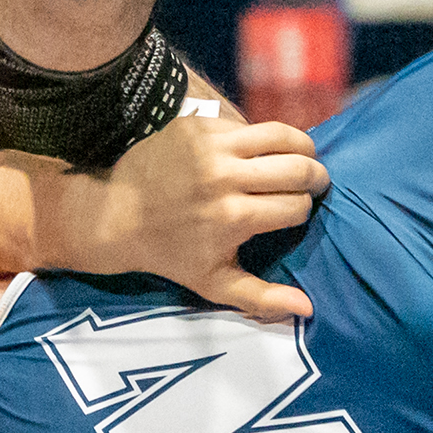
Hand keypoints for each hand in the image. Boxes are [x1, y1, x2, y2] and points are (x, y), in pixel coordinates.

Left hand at [98, 101, 325, 320]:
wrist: (116, 215)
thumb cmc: (170, 254)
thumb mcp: (213, 283)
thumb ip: (261, 297)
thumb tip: (307, 307)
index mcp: (233, 217)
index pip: (296, 205)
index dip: (302, 210)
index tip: (295, 213)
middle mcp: (224, 178)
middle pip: (297, 167)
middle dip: (315, 175)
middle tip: (315, 181)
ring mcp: (210, 146)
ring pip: (279, 135)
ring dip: (300, 146)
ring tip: (302, 156)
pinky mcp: (198, 124)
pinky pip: (247, 125)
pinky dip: (259, 139)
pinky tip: (255, 151)